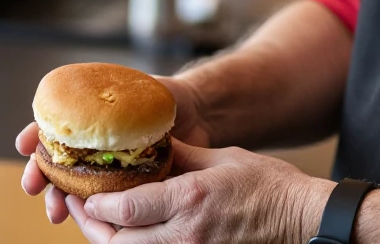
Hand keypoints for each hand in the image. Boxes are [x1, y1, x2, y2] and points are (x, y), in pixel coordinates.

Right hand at [16, 76, 209, 223]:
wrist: (200, 115)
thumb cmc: (171, 97)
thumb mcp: (149, 88)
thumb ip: (125, 95)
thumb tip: (95, 100)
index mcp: (92, 114)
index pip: (56, 123)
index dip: (37, 133)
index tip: (23, 144)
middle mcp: (93, 142)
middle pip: (56, 160)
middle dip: (39, 174)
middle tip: (32, 185)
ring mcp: (106, 165)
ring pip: (71, 186)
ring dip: (57, 199)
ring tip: (55, 211)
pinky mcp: (124, 187)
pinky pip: (100, 203)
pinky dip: (87, 214)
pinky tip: (84, 221)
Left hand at [67, 140, 332, 243]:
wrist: (299, 219)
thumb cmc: (267, 184)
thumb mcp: (222, 157)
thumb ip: (182, 155)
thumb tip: (151, 145)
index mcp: (189, 200)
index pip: (123, 210)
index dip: (94, 202)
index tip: (81, 187)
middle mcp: (183, 236)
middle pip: (116, 241)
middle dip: (91, 224)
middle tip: (81, 202)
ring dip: (109, 238)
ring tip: (97, 217)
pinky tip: (129, 231)